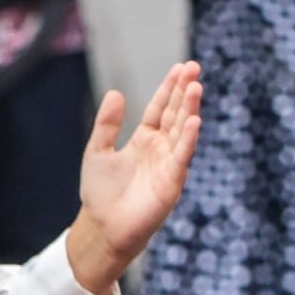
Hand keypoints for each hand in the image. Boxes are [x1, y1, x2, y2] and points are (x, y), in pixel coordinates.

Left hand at [67, 61, 203, 294]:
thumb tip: (116, 93)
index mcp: (144, 141)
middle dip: (185, 92)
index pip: (161, 109)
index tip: (181, 68)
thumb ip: (107, 124)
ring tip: (196, 86)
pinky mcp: (171, 182)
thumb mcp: (98, 151)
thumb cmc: (101, 193)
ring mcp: (168, 165)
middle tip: (194, 67)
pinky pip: (182, 157)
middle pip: (176, 114)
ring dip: (190, 110)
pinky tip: (194, 121)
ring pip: (182, 131)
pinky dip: (188, 140)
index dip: (170, 89)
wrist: (102, 227)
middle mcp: (160, 150)